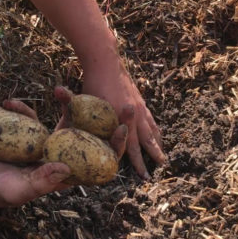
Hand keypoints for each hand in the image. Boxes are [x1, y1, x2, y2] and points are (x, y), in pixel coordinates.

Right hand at [0, 96, 127, 209]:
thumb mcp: (18, 189)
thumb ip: (41, 182)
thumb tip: (65, 168)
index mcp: (67, 174)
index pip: (99, 162)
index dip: (114, 147)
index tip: (123, 128)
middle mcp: (63, 158)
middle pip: (94, 139)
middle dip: (109, 121)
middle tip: (124, 103)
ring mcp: (50, 144)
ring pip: (69, 123)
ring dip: (70, 105)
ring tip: (61, 89)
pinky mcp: (33, 134)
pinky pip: (36, 117)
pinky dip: (24, 109)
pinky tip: (10, 103)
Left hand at [73, 59, 164, 178]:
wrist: (104, 62)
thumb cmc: (93, 84)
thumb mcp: (87, 106)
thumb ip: (85, 122)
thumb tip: (74, 138)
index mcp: (122, 121)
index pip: (132, 148)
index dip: (137, 163)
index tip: (143, 175)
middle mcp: (134, 116)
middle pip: (147, 141)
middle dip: (154, 156)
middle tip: (161, 167)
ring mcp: (139, 108)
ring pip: (153, 130)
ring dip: (158, 143)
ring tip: (163, 155)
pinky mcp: (140, 101)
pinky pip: (151, 120)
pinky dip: (156, 129)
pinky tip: (158, 133)